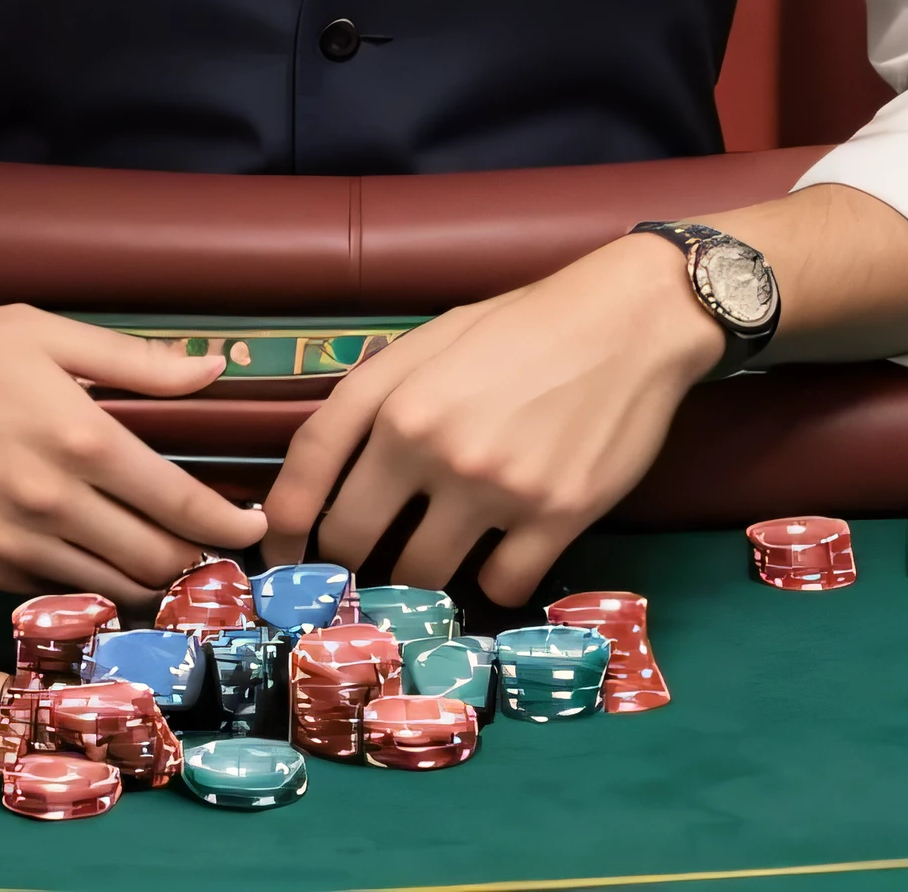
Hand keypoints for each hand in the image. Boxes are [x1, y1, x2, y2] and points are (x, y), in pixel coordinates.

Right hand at [0, 219, 266, 601]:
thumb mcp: (50, 334)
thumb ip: (138, 362)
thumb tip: (212, 371)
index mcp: (81, 437)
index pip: (181, 503)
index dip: (229, 524)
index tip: (254, 527)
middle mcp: (54, 501)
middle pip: (155, 560)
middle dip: (200, 565)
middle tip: (224, 558)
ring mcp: (14, 544)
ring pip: (110, 589)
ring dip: (153, 588)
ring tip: (180, 574)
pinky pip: (57, 594)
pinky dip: (92, 590)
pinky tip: (110, 573)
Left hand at [261, 233, 717, 608]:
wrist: (628, 322)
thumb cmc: (526, 326)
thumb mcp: (436, 339)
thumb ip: (381, 397)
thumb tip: (334, 467)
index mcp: (396, 393)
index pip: (308, 469)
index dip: (281, 523)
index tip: (280, 555)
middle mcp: (433, 443)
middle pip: (354, 541)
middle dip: (347, 565)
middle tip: (359, 573)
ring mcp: (493, 486)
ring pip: (422, 577)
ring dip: (422, 579)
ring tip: (437, 561)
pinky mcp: (554, 518)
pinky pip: (500, 586)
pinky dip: (496, 579)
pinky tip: (505, 553)